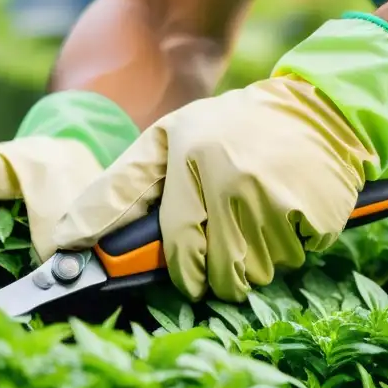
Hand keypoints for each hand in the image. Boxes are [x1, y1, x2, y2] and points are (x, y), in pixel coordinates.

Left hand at [53, 15, 387, 301]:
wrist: (317, 108)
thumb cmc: (231, 129)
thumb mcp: (168, 141)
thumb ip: (120, 187)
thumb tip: (70, 238)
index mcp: (192, 159)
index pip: (180, 245)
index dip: (184, 273)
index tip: (189, 280)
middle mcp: (234, 181)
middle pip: (220, 273)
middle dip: (220, 272)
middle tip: (228, 240)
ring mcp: (279, 199)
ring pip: (258, 273)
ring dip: (256, 259)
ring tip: (258, 217)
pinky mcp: (318, 213)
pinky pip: (296, 260)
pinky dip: (290, 246)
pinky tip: (287, 211)